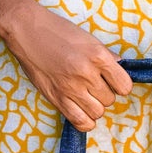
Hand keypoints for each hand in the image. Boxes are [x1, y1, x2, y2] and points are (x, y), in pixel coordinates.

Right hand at [0, 0, 131, 131]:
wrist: (27, 30)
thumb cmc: (57, 30)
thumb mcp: (88, 38)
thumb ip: (106, 55)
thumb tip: (119, 67)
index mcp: (98, 56)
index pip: (124, 86)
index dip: (120, 85)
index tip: (113, 81)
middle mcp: (87, 74)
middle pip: (110, 100)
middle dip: (105, 94)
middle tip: (94, 85)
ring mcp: (70, 88)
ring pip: (97, 112)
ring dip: (94, 106)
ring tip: (86, 96)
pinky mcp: (56, 97)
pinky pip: (79, 121)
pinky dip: (85, 121)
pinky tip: (82, 111)